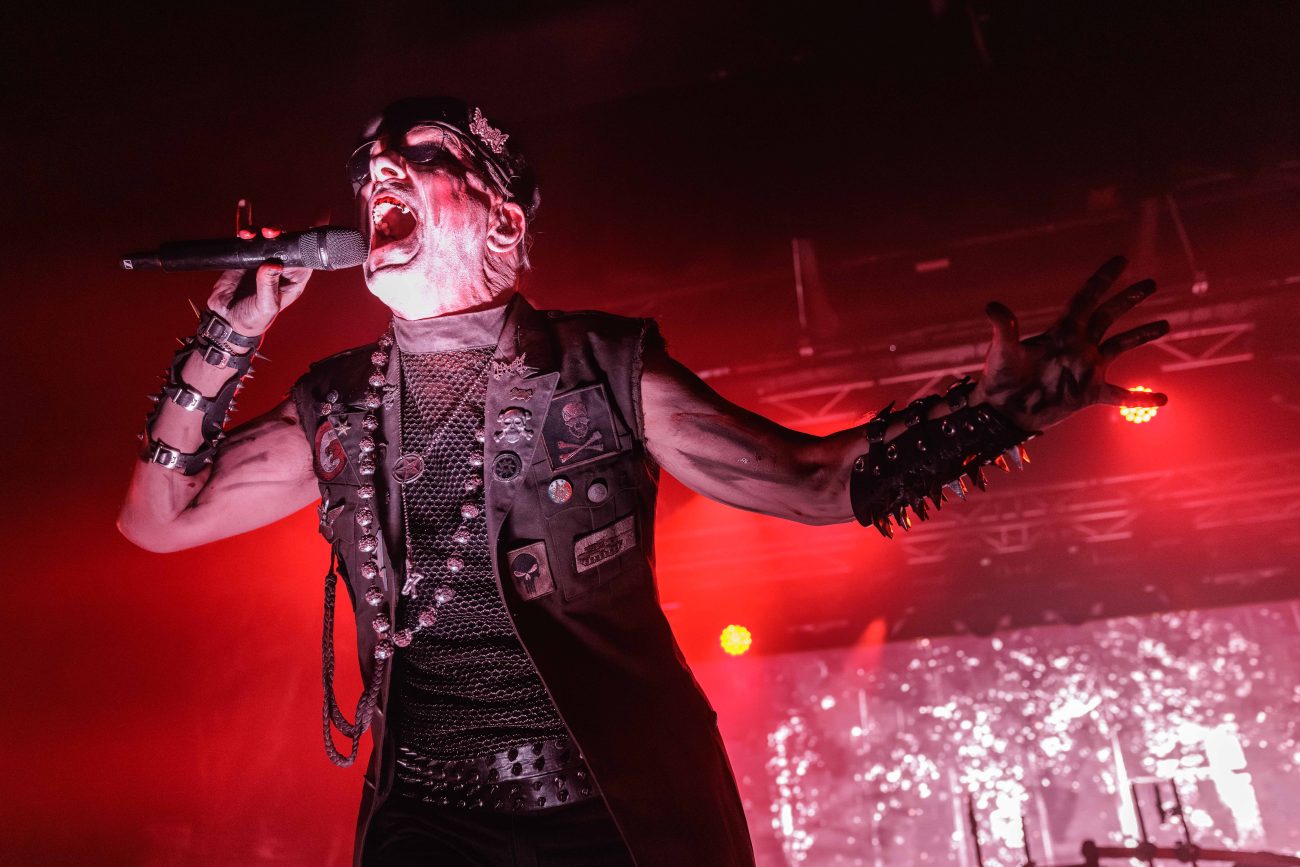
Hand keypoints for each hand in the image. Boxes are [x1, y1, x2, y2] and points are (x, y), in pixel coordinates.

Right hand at [206, 227, 311, 338]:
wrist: (226, 321)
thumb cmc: (253, 319)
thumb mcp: (265, 306)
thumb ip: (268, 286)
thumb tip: (273, 265)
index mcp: (293, 279)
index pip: (307, 256)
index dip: (311, 240)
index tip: (318, 220)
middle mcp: (280, 266)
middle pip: (284, 242)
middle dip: (279, 233)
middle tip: (270, 232)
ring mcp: (262, 259)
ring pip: (265, 238)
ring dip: (259, 230)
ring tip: (249, 233)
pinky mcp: (244, 256)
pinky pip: (245, 236)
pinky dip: (244, 220)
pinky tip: (243, 205)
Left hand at [970, 256, 1169, 430]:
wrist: (1003, 413)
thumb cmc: (999, 380)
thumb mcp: (1003, 352)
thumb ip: (1004, 329)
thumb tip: (992, 306)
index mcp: (1061, 332)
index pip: (1086, 299)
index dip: (1103, 279)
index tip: (1121, 260)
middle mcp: (1077, 346)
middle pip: (1108, 316)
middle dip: (1128, 299)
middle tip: (1150, 283)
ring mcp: (1085, 369)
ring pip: (1120, 347)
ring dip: (1141, 335)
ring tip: (1165, 324)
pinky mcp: (1088, 394)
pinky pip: (1120, 395)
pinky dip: (1140, 398)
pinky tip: (1162, 400)